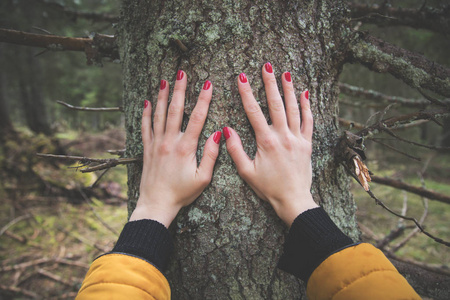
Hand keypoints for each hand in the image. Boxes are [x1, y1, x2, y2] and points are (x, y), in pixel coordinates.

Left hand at [130, 71, 220, 227]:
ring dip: (162, 96)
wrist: (156, 203)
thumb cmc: (182, 193)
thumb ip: (211, 155)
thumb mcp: (202, 178)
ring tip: (165, 80)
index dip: (204, 99)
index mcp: (185, 148)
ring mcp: (156, 144)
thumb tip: (218, 134)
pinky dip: (146, 113)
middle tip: (181, 72)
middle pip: (175, 110)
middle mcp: (169, 142)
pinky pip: (145, 126)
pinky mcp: (147, 149)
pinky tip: (147, 102)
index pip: (197, 118)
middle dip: (180, 89)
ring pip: (159, 114)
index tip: (208, 84)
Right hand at [224, 63, 317, 226]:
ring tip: (285, 73)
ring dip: (289, 89)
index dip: (247, 93)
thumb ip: (235, 150)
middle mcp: (283, 136)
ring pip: (294, 109)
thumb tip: (226, 129)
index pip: (253, 112)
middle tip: (267, 66)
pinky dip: (307, 106)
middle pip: (276, 104)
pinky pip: (308, 121)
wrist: (293, 200)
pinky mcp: (307, 144)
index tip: (242, 77)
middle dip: (270, 83)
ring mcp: (297, 139)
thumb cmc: (268, 188)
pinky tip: (305, 93)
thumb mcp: (246, 172)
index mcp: (266, 142)